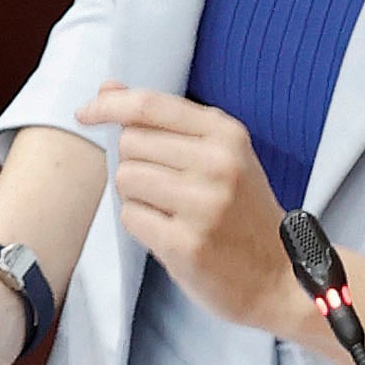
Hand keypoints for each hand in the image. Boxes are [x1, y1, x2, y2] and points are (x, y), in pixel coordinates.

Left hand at [80, 87, 311, 336]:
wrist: (279, 277)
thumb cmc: (243, 213)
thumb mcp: (220, 155)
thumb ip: (164, 121)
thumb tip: (107, 87)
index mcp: (226, 134)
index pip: (149, 106)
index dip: (108, 105)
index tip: (86, 112)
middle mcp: (217, 163)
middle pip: (130, 143)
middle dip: (134, 163)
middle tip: (165, 188)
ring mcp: (203, 204)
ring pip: (125, 180)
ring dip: (135, 196)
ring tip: (170, 211)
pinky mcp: (185, 243)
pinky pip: (130, 217)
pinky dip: (141, 225)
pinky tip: (171, 233)